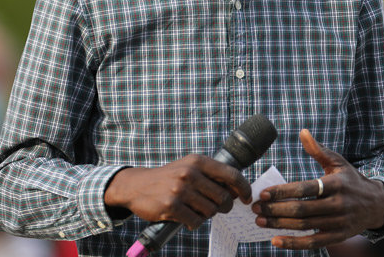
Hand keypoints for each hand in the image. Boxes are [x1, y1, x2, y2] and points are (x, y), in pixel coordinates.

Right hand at [103, 154, 251, 229]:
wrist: (137, 185)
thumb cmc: (169, 177)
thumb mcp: (189, 167)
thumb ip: (211, 175)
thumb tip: (237, 189)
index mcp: (198, 161)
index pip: (231, 174)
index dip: (244, 188)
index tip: (246, 198)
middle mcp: (190, 173)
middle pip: (223, 198)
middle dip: (223, 207)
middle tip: (215, 208)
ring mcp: (180, 190)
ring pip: (210, 211)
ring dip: (206, 215)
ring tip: (196, 210)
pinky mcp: (171, 206)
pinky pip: (195, 221)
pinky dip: (194, 223)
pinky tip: (187, 218)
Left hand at [251, 129, 383, 249]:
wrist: (376, 204)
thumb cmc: (351, 180)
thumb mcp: (338, 162)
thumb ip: (319, 150)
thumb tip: (302, 132)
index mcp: (336, 184)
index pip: (305, 188)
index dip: (283, 192)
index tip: (263, 193)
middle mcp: (337, 204)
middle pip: (302, 209)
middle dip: (275, 209)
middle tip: (256, 208)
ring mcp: (338, 223)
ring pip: (304, 226)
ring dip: (279, 224)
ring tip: (260, 221)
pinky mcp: (337, 237)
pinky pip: (313, 242)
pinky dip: (294, 243)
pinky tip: (276, 241)